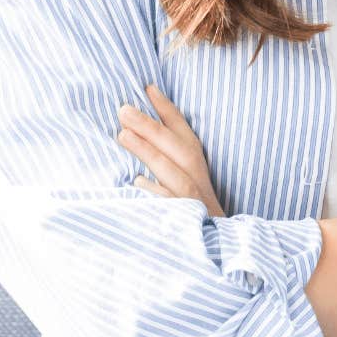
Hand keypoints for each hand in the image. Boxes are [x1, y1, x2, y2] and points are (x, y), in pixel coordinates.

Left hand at [117, 84, 225, 216]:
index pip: (184, 133)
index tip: (148, 87)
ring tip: (123, 136)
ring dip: (150, 154)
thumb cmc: (191, 209)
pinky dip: (156, 195)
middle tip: (124, 110)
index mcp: (197, 167)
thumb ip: (166, 156)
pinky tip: (136, 183)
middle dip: (151, 128)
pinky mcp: (187, 226)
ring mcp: (193, 203)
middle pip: (178, 150)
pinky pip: (171, 209)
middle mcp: (198, 182)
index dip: (168, 110)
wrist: (213, 249)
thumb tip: (134, 130)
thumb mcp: (183, 179)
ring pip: (175, 176)